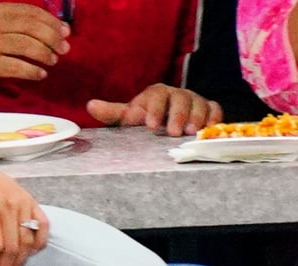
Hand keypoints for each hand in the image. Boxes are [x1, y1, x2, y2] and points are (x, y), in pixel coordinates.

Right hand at [0, 3, 69, 95]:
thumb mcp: (0, 30)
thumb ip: (24, 27)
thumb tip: (60, 31)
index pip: (31, 12)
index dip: (52, 21)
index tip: (66, 32)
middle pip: (31, 28)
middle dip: (52, 38)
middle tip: (64, 49)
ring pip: (26, 46)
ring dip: (44, 54)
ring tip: (53, 61)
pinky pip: (17, 67)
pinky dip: (32, 71)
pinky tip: (40, 75)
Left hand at [86, 84, 223, 136]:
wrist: (165, 120)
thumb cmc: (144, 119)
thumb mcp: (127, 117)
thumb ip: (112, 112)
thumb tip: (90, 105)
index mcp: (156, 94)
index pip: (157, 96)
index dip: (154, 109)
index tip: (150, 125)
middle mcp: (177, 94)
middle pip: (181, 99)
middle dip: (177, 116)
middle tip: (173, 133)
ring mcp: (194, 101)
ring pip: (200, 103)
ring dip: (197, 118)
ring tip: (192, 133)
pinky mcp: (208, 109)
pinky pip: (215, 110)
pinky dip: (214, 118)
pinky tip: (210, 128)